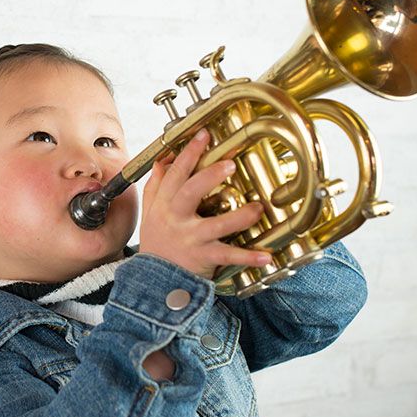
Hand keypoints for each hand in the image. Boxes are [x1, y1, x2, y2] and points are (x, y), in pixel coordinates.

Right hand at [138, 128, 272, 280]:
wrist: (154, 281)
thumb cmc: (157, 243)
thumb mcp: (150, 213)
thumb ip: (156, 186)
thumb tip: (162, 161)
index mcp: (164, 205)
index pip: (175, 174)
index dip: (189, 153)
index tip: (203, 135)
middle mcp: (176, 219)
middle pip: (190, 192)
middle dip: (209, 176)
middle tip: (230, 163)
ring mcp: (191, 239)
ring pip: (215, 226)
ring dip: (238, 217)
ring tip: (258, 208)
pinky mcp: (203, 258)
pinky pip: (228, 256)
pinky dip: (248, 258)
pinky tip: (266, 256)